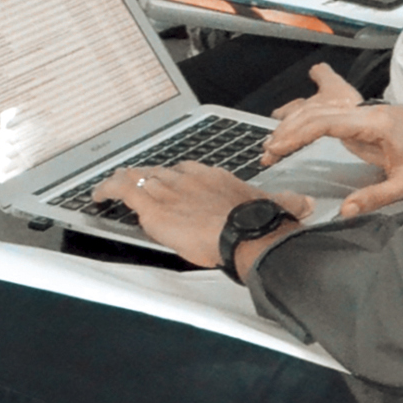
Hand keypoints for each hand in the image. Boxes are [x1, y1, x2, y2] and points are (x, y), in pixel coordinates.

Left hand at [92, 160, 306, 268]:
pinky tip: (97, 195)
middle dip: (148, 178)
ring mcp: (169, 189)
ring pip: (138, 176)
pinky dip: (106, 189)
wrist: (245, 232)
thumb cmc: (258, 223)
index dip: (177, 177)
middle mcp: (190, 178)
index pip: (189, 170)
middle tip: (139, 184)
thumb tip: (306, 204)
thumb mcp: (276, 207)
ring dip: (124, 181)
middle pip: (161, 171)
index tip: (173, 183)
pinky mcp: (152, 205)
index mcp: (216, 177)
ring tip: (112, 186)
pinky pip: (121, 188)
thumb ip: (287, 202)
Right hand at [263, 64, 402, 214]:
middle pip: (319, 114)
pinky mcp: (369, 122)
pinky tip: (298, 138)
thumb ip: (377, 196)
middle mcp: (368, 114)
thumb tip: (345, 211)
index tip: (277, 147)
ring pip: (324, 113)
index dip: (298, 134)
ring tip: (274, 146)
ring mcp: (367, 116)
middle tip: (266, 152)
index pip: (326, 123)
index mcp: (375, 124)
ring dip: (297, 125)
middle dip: (290, 130)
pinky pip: (333, 119)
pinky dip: (311, 126)